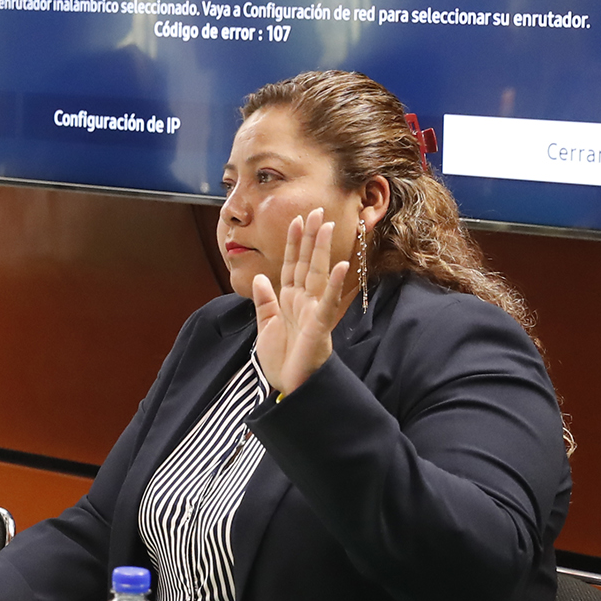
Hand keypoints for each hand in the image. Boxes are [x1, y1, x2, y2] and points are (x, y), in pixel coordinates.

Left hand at [251, 207, 354, 395]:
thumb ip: (264, 303)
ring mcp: (313, 312)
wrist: (290, 389)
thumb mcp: (265, 328)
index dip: (294, 243)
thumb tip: (261, 278)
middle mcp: (303, 302)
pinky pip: (326, 302)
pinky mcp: (320, 326)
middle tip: (317, 211)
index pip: (292, 265)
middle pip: (307, 263)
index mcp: (289, 301)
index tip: (297, 219)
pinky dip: (332, 284)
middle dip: (311, 237)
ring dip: (321, 250)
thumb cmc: (282, 362)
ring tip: (326, 226)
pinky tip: (340, 265)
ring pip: (317, 275)